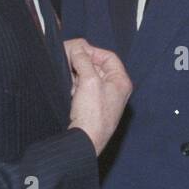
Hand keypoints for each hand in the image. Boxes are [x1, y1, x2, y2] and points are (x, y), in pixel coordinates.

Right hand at [66, 38, 131, 154]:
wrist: (84, 141)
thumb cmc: (93, 115)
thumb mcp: (88, 81)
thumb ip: (83, 61)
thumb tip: (77, 47)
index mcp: (121, 82)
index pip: (109, 58)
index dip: (93, 51)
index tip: (77, 50)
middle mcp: (115, 90)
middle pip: (98, 67)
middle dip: (82, 62)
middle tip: (68, 58)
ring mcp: (103, 99)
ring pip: (88, 78)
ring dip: (77, 74)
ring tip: (68, 76)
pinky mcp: (92, 108)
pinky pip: (83, 90)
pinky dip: (74, 86)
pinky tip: (68, 89)